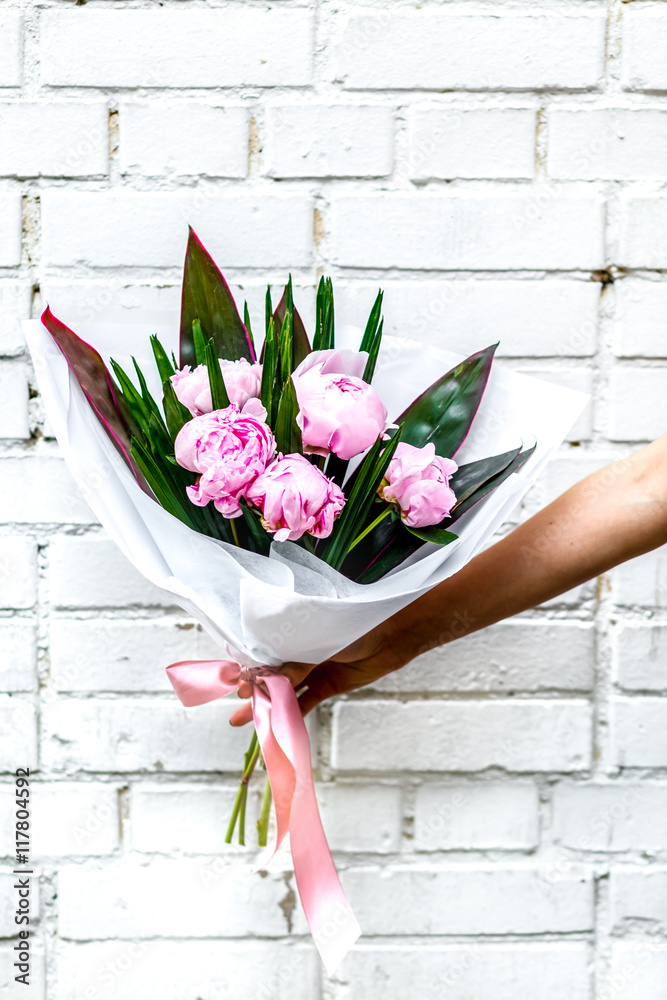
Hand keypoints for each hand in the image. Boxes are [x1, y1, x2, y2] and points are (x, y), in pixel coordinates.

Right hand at [229, 624, 408, 725]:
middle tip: (238, 711)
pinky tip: (277, 728)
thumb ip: (297, 663)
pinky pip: (305, 702)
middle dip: (254, 693)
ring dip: (267, 707)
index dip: (251, 672)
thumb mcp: (320, 641)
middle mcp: (300, 651)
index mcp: (294, 633)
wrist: (391, 635)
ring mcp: (313, 669)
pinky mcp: (327, 685)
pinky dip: (291, 715)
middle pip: (270, 675)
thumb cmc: (354, 625)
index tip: (239, 687)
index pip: (264, 653)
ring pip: (283, 692)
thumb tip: (272, 683)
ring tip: (244, 723)